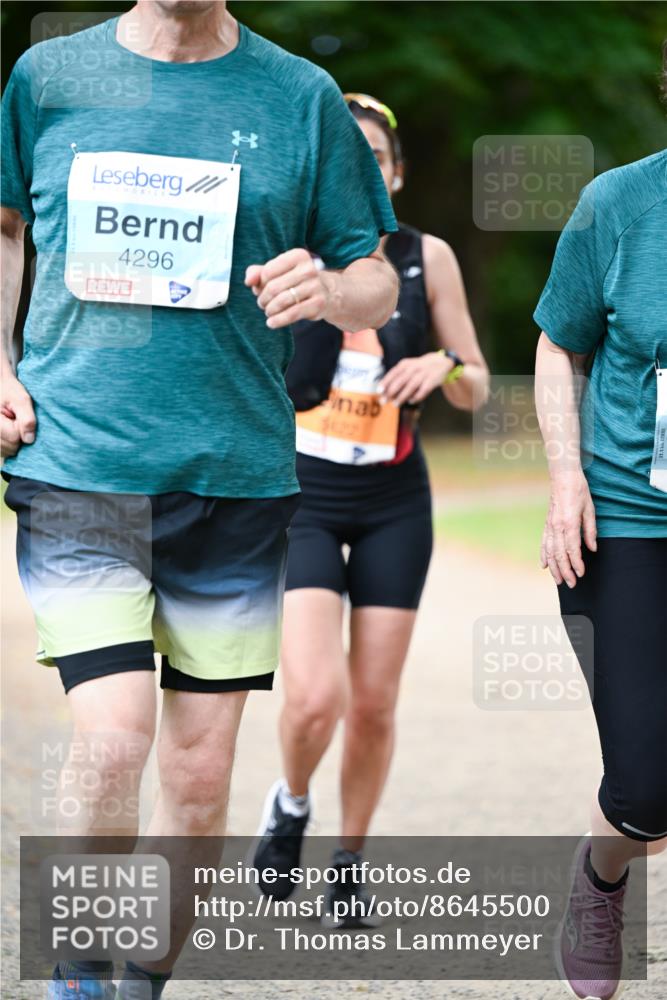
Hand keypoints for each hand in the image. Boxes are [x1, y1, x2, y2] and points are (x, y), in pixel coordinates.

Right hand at [1, 371, 35, 457]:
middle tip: (15, 418)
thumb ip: (27, 418)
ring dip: (15, 440)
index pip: (14, 437)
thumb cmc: (8, 390)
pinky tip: (9, 431)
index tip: (19, 414)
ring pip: (8, 452)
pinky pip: (5, 452)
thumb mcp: (21, 399)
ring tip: (11, 423)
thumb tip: (29, 440)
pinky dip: (10, 444)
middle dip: (19, 435)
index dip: (22, 427)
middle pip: (11, 448)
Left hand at [245, 249, 336, 329]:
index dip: (260, 284)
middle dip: (263, 299)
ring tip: (268, 312)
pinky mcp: (318, 304)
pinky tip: (271, 323)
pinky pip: (293, 314)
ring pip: (282, 301)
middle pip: (273, 287)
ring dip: (270, 309)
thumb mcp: (278, 272)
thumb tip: (249, 281)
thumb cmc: (296, 281)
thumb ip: (258, 273)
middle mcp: (309, 268)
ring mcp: (315, 286)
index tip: (260, 289)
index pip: (268, 271)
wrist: (327, 293)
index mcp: (298, 256)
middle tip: (262, 304)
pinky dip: (278, 320)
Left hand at [379, 352, 451, 405]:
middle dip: (391, 392)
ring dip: (401, 397)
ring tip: (395, 404)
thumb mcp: (407, 367)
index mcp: (405, 364)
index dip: (385, 382)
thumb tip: (384, 391)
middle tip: (383, 401)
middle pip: (400, 381)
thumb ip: (397, 377)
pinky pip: (422, 391)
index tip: (379, 391)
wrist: (440, 363)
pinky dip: (415, 397)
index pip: (393, 373)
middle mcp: (414, 368)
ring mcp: (423, 375)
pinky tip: (411, 401)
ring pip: (410, 387)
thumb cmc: (418, 368)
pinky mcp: (431, 381)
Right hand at [540, 470, 596, 586]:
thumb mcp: (590, 510)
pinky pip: (543, 543)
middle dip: (565, 571)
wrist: (563, 477)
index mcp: (569, 523)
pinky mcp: (547, 524)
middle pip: (559, 554)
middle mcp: (557, 527)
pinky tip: (544, 565)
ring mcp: (550, 526)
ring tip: (558, 580)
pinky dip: (543, 555)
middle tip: (571, 584)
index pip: (572, 549)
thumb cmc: (579, 491)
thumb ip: (590, 531)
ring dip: (553, 567)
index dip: (576, 563)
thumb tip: (592, 549)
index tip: (581, 573)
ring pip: (549, 551)